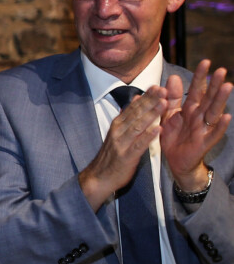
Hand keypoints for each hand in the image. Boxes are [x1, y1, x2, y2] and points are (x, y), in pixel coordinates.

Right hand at [77, 85, 168, 209]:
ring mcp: (122, 143)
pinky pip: (139, 145)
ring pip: (138, 126)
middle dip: (150, 101)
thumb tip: (136, 98)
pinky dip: (148, 136)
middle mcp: (118, 131)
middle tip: (163, 89)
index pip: (134, 107)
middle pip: (136, 113)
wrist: (99, 177)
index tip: (158, 85)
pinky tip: (159, 129)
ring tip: (164, 104)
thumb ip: (128, 116)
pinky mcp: (126, 156)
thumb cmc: (112, 156)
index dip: (146, 96)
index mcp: (118, 124)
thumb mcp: (118, 133)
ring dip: (151, 114)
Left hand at [161, 59, 231, 190]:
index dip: (200, 77)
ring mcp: (203, 129)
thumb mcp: (169, 114)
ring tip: (228, 86)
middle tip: (221, 70)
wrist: (174, 161)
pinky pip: (214, 133)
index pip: (196, 90)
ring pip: (214, 112)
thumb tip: (172, 77)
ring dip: (221, 100)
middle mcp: (199, 116)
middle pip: (208, 98)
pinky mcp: (204, 142)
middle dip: (215, 85)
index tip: (205, 61)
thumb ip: (171, 97)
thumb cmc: (174, 136)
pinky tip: (226, 116)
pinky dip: (220, 125)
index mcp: (190, 109)